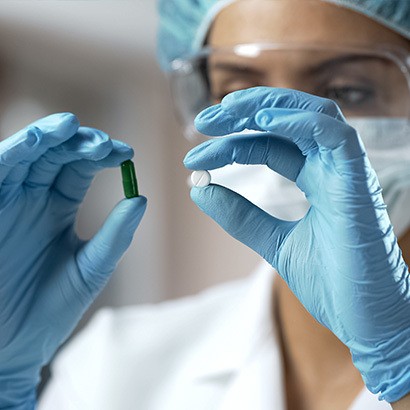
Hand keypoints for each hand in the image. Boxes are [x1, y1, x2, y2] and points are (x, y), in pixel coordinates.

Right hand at [0, 114, 146, 408]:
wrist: (11, 347)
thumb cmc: (49, 310)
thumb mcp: (89, 269)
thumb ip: (114, 236)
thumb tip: (142, 200)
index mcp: (58, 208)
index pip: (79, 168)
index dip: (100, 156)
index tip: (125, 153)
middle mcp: (31, 199)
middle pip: (54, 155)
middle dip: (77, 143)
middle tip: (101, 142)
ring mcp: (6, 202)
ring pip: (23, 157)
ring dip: (44, 139)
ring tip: (69, 127)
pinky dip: (11, 154)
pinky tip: (34, 144)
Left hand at [184, 87, 409, 402]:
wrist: (366, 321)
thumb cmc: (331, 282)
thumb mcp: (273, 242)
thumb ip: (240, 216)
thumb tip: (199, 189)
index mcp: (315, 180)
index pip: (269, 146)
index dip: (232, 145)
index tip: (195, 159)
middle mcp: (331, 170)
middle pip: (289, 121)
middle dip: (245, 112)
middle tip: (204, 120)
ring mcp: (347, 173)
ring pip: (314, 114)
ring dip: (269, 106)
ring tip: (226, 112)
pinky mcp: (360, 185)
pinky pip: (336, 137)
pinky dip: (300, 122)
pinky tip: (263, 121)